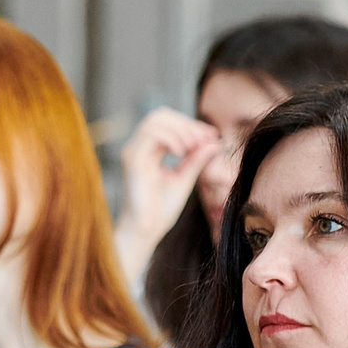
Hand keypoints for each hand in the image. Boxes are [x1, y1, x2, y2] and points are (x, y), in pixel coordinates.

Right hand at [117, 108, 220, 259]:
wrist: (146, 231)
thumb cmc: (161, 210)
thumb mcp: (185, 179)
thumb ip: (197, 160)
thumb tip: (214, 142)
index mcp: (149, 152)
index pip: (168, 123)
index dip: (191, 125)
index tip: (212, 135)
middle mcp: (139, 148)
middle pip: (161, 116)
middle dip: (186, 123)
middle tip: (205, 138)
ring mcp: (134, 152)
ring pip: (155, 120)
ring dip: (179, 129)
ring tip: (194, 146)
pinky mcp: (132, 159)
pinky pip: (151, 135)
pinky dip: (170, 138)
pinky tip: (183, 152)